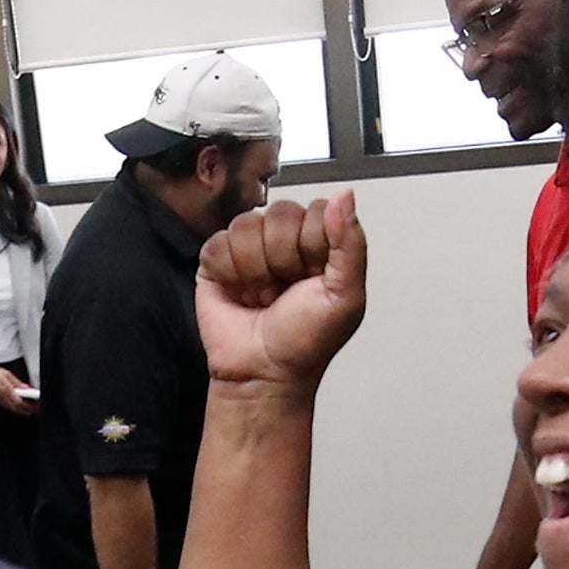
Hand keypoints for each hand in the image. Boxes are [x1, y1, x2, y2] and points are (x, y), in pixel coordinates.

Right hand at [0, 358, 38, 412]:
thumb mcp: (7, 374)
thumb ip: (17, 383)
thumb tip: (26, 389)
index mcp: (5, 389)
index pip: (20, 403)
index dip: (30, 406)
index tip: (37, 406)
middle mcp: (1, 397)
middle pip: (17, 409)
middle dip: (28, 410)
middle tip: (35, 408)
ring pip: (12, 409)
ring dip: (22, 409)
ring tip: (30, 406)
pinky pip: (7, 406)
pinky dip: (14, 406)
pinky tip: (19, 403)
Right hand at [197, 191, 367, 392]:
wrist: (262, 373)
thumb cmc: (305, 342)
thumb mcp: (346, 296)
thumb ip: (351, 243)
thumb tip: (346, 195)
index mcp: (320, 245)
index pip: (319, 209)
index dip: (314, 243)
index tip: (314, 276)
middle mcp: (285, 241)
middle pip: (281, 212)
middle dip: (283, 259)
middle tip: (285, 292)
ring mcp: (250, 248)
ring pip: (247, 224)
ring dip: (255, 270)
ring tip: (263, 296)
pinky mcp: (217, 260)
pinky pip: (218, 242)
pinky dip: (229, 274)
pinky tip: (239, 294)